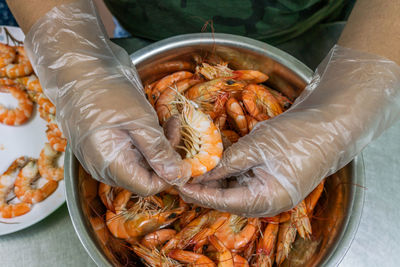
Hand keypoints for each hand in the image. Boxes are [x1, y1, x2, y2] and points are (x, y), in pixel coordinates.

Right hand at [24, 0, 189, 195]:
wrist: (78, 65)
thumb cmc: (107, 91)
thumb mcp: (141, 121)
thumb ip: (159, 152)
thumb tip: (179, 177)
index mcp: (109, 164)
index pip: (148, 187)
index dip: (169, 175)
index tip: (182, 153)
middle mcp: (103, 165)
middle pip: (144, 175)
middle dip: (164, 156)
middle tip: (174, 128)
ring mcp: (101, 154)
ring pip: (138, 163)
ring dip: (156, 147)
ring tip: (166, 122)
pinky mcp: (103, 142)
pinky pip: (129, 151)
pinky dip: (144, 140)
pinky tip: (151, 121)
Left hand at [179, 45, 399, 216]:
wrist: (332, 122)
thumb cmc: (298, 136)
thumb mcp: (256, 147)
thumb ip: (227, 163)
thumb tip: (202, 173)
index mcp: (267, 200)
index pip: (224, 202)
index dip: (199, 194)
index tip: (179, 185)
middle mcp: (268, 199)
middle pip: (228, 197)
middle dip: (205, 186)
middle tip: (182, 175)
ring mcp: (271, 188)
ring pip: (235, 187)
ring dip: (216, 178)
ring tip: (193, 167)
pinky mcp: (271, 175)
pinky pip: (245, 177)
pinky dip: (229, 170)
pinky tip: (214, 159)